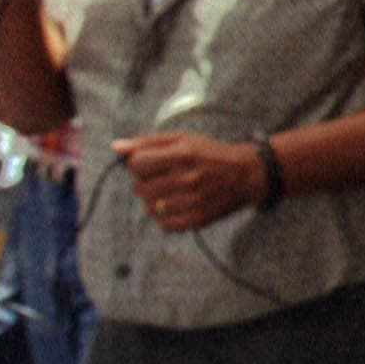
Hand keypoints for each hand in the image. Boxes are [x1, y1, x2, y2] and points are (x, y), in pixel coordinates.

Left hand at [114, 131, 263, 230]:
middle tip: (166, 177)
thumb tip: (115, 147)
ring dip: (156, 200)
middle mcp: (186, 178)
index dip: (140, 163)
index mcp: (183, 154)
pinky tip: (179, 205)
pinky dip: (167, 217)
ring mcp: (192, 201)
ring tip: (173, 191)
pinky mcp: (196, 219)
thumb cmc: (211, 153)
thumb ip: (148, 142)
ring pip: (149, 208)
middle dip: (148, 182)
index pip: (136, 164)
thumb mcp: (183, 138)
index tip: (153, 163)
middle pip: (140, 188)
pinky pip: (163, 224)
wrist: (248, 173)